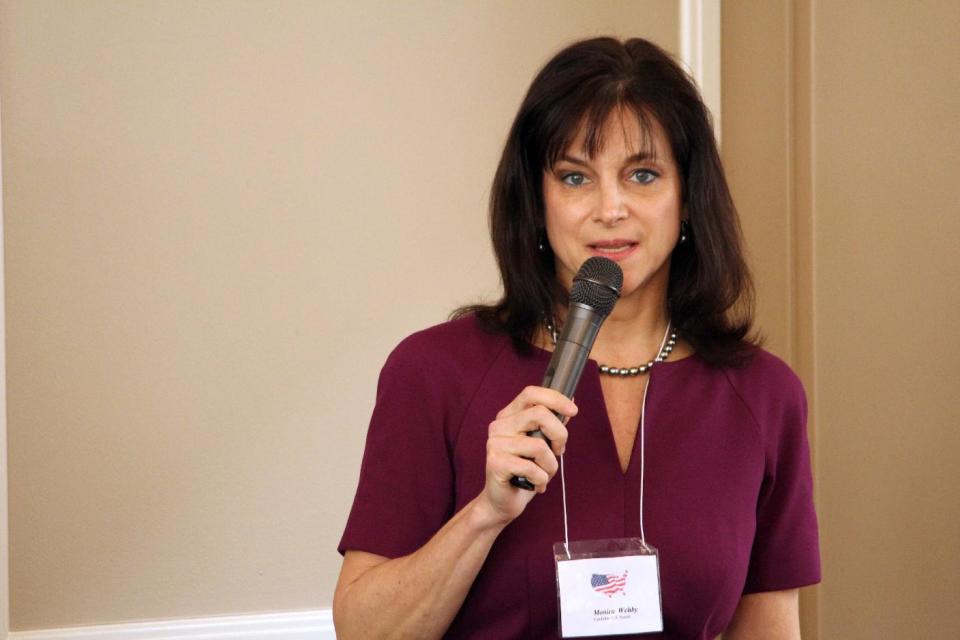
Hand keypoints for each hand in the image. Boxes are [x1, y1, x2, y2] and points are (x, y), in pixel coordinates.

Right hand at [479, 386, 575, 524]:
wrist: (502, 502)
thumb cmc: (524, 472)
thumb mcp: (541, 444)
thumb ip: (551, 425)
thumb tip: (571, 402)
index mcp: (509, 416)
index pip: (531, 394)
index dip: (555, 398)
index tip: (573, 411)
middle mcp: (499, 426)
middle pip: (540, 414)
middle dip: (560, 434)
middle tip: (559, 451)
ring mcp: (495, 444)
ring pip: (540, 446)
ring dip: (550, 465)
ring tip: (543, 474)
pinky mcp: (496, 463)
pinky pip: (533, 468)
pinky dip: (541, 480)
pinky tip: (536, 485)